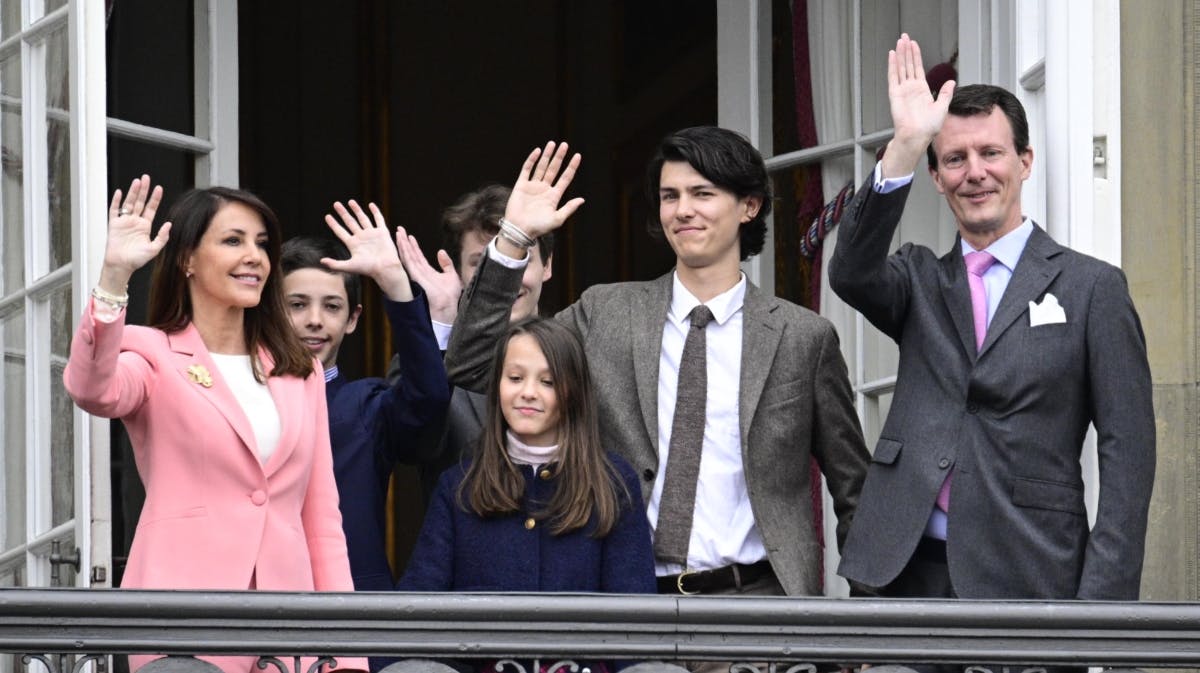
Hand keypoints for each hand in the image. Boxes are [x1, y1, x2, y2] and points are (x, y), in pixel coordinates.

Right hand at [101, 175, 169, 289]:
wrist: (121, 266)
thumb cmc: (136, 260)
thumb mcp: (154, 249)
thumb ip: (162, 237)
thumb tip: (169, 224)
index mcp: (145, 226)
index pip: (151, 208)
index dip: (155, 198)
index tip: (159, 188)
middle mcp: (135, 222)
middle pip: (140, 202)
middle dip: (144, 190)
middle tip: (146, 178)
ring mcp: (124, 222)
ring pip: (128, 203)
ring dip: (132, 192)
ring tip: (137, 181)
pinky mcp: (114, 225)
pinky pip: (114, 210)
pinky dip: (116, 201)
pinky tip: (119, 192)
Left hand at [323, 200, 412, 301]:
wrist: (385, 268)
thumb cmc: (368, 269)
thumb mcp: (349, 266)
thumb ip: (335, 264)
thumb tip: (321, 261)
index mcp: (353, 244)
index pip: (340, 232)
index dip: (333, 224)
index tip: (327, 216)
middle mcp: (361, 238)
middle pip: (350, 222)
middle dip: (343, 213)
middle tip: (336, 204)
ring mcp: (372, 234)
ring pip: (363, 219)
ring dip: (356, 210)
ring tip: (350, 201)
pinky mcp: (382, 232)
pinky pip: (379, 220)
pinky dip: (376, 212)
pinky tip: (371, 205)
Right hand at [395, 226, 461, 323]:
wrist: (447, 307)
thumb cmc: (449, 296)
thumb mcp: (451, 275)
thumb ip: (446, 264)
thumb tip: (441, 251)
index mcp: (427, 272)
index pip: (418, 256)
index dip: (413, 246)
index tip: (409, 236)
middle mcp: (419, 272)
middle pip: (410, 254)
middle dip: (404, 242)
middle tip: (399, 230)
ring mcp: (416, 274)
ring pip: (407, 256)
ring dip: (402, 244)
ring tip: (398, 233)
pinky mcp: (415, 276)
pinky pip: (408, 262)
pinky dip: (404, 252)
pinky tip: (402, 244)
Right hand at [504, 141, 584, 239]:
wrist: (519, 230)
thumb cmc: (539, 227)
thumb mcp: (557, 219)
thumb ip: (569, 208)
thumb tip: (582, 199)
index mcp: (554, 196)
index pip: (565, 178)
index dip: (572, 167)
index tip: (577, 155)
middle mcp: (544, 189)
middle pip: (554, 169)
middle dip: (559, 157)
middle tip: (565, 144)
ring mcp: (533, 186)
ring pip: (542, 166)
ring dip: (547, 155)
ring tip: (552, 143)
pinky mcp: (521, 185)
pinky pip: (527, 169)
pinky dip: (532, 160)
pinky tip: (538, 151)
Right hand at [880, 33, 955, 177]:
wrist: (917, 136)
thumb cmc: (928, 127)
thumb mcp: (942, 107)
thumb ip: (945, 94)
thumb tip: (951, 82)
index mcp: (922, 90)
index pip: (918, 68)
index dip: (916, 56)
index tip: (914, 45)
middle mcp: (911, 88)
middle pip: (908, 64)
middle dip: (906, 50)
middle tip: (904, 37)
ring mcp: (902, 90)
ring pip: (901, 67)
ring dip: (900, 54)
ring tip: (899, 41)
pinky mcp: (895, 94)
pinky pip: (893, 76)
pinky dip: (892, 65)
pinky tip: (892, 55)